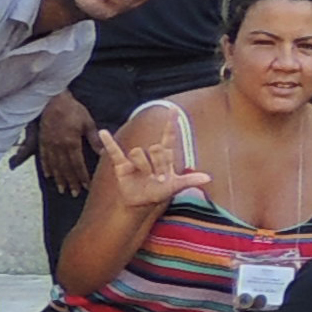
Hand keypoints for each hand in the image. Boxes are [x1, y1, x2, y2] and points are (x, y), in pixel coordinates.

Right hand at [33, 96, 99, 194]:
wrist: (53, 100)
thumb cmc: (73, 109)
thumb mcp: (87, 122)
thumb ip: (94, 139)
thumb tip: (103, 152)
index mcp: (71, 143)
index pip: (77, 164)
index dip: (82, 177)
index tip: (86, 186)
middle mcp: (59, 147)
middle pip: (65, 168)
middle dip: (71, 182)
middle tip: (74, 193)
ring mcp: (49, 145)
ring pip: (54, 166)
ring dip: (59, 179)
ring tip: (62, 189)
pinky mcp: (43, 141)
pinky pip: (44, 157)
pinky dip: (47, 167)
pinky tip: (48, 175)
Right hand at [91, 130, 206, 223]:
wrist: (141, 203)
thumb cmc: (159, 192)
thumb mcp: (175, 187)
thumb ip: (189, 180)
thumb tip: (208, 178)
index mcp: (164, 155)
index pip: (169, 136)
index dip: (171, 123)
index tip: (173, 109)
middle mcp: (150, 154)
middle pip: (155, 148)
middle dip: (158, 164)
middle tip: (158, 177)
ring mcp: (135, 158)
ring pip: (139, 153)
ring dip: (144, 167)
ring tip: (146, 177)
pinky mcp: (122, 165)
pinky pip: (114, 151)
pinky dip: (108, 142)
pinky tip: (103, 132)